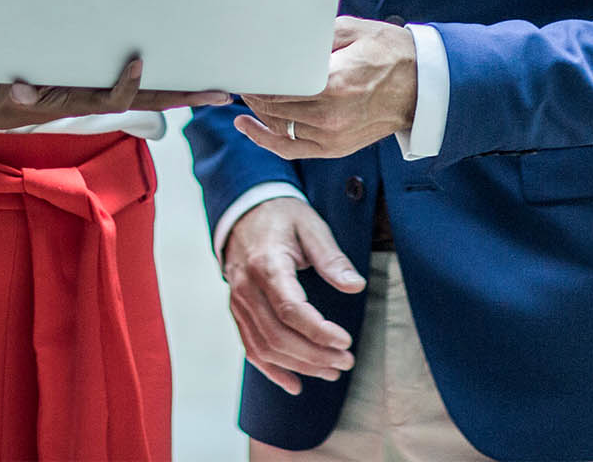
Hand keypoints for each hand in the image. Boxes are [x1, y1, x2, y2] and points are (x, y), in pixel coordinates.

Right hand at [3, 56, 228, 124]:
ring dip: (184, 93)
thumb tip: (20, 91)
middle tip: (223, 95)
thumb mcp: (7, 96)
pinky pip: (138, 90)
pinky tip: (182, 80)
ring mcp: (102, 97)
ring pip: (150, 96)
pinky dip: (163, 86)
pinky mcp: (100, 89)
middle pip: (150, 101)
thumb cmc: (4, 97)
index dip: (126, 85)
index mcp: (80, 103)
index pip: (113, 100)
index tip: (138, 61)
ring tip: (216, 90)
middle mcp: (99, 102)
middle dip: (186, 98)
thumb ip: (16, 95)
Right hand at [223, 198, 364, 394]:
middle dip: (314, 355)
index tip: (345, 342)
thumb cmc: (283, 216)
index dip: (318, 331)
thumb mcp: (311, 226)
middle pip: (277, 334)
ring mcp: (238, 301)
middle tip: (346, 361)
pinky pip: (250, 347)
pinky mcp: (237, 310)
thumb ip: (331, 257)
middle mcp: (247, 286)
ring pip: (265, 346)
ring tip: (331, 371)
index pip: (290, 308)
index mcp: (267, 263)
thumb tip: (355, 286)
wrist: (245, 209)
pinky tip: (295, 383)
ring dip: (299, 365)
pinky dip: (271, 370)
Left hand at [237, 17, 417, 159]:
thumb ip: (312, 37)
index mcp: (333, 83)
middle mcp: (330, 115)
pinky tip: (248, 125)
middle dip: (253, 91)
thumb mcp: (351, 30)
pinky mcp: (335, 148)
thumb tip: (278, 38)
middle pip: (273, 106)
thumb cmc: (388, 52)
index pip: (277, 86)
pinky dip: (266, 138)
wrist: (422, 86)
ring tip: (247, 92)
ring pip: (278, 127)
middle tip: (241, 75)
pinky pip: (290, 147)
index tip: (243, 66)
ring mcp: (332, 136)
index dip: (254, 78)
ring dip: (258, 110)